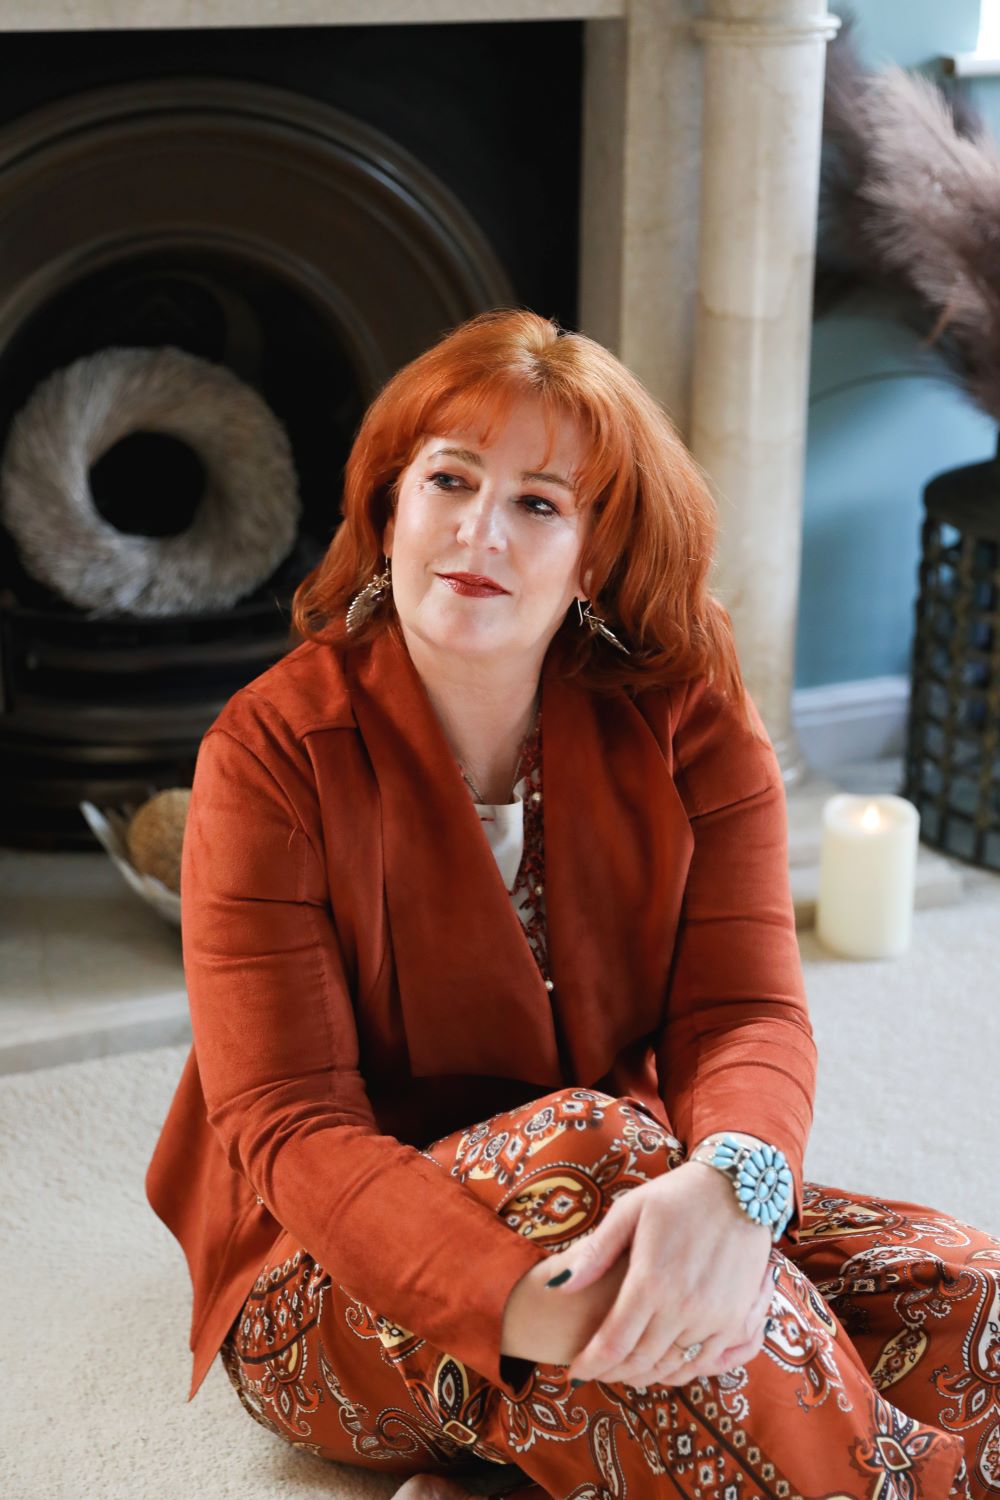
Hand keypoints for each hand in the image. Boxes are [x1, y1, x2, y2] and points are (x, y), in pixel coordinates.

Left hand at [554, 1162, 775, 1387]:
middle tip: (596, 1370)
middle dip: (613, 1373)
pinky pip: (704, 1363)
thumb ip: (595, 1253)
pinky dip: (680, 1371)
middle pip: (640, 1362)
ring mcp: (713, 1318)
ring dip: (644, 1375)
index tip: (574, 1370)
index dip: (590, 1364)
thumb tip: (556, 1287)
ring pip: (672, 1368)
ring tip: (624, 1369)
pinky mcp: (735, 1320)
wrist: (739, 1189)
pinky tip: (663, 1365)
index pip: (613, 1343)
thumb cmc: (677, 1196)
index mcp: (651, 1281)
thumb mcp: (629, 1211)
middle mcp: (683, 1307)